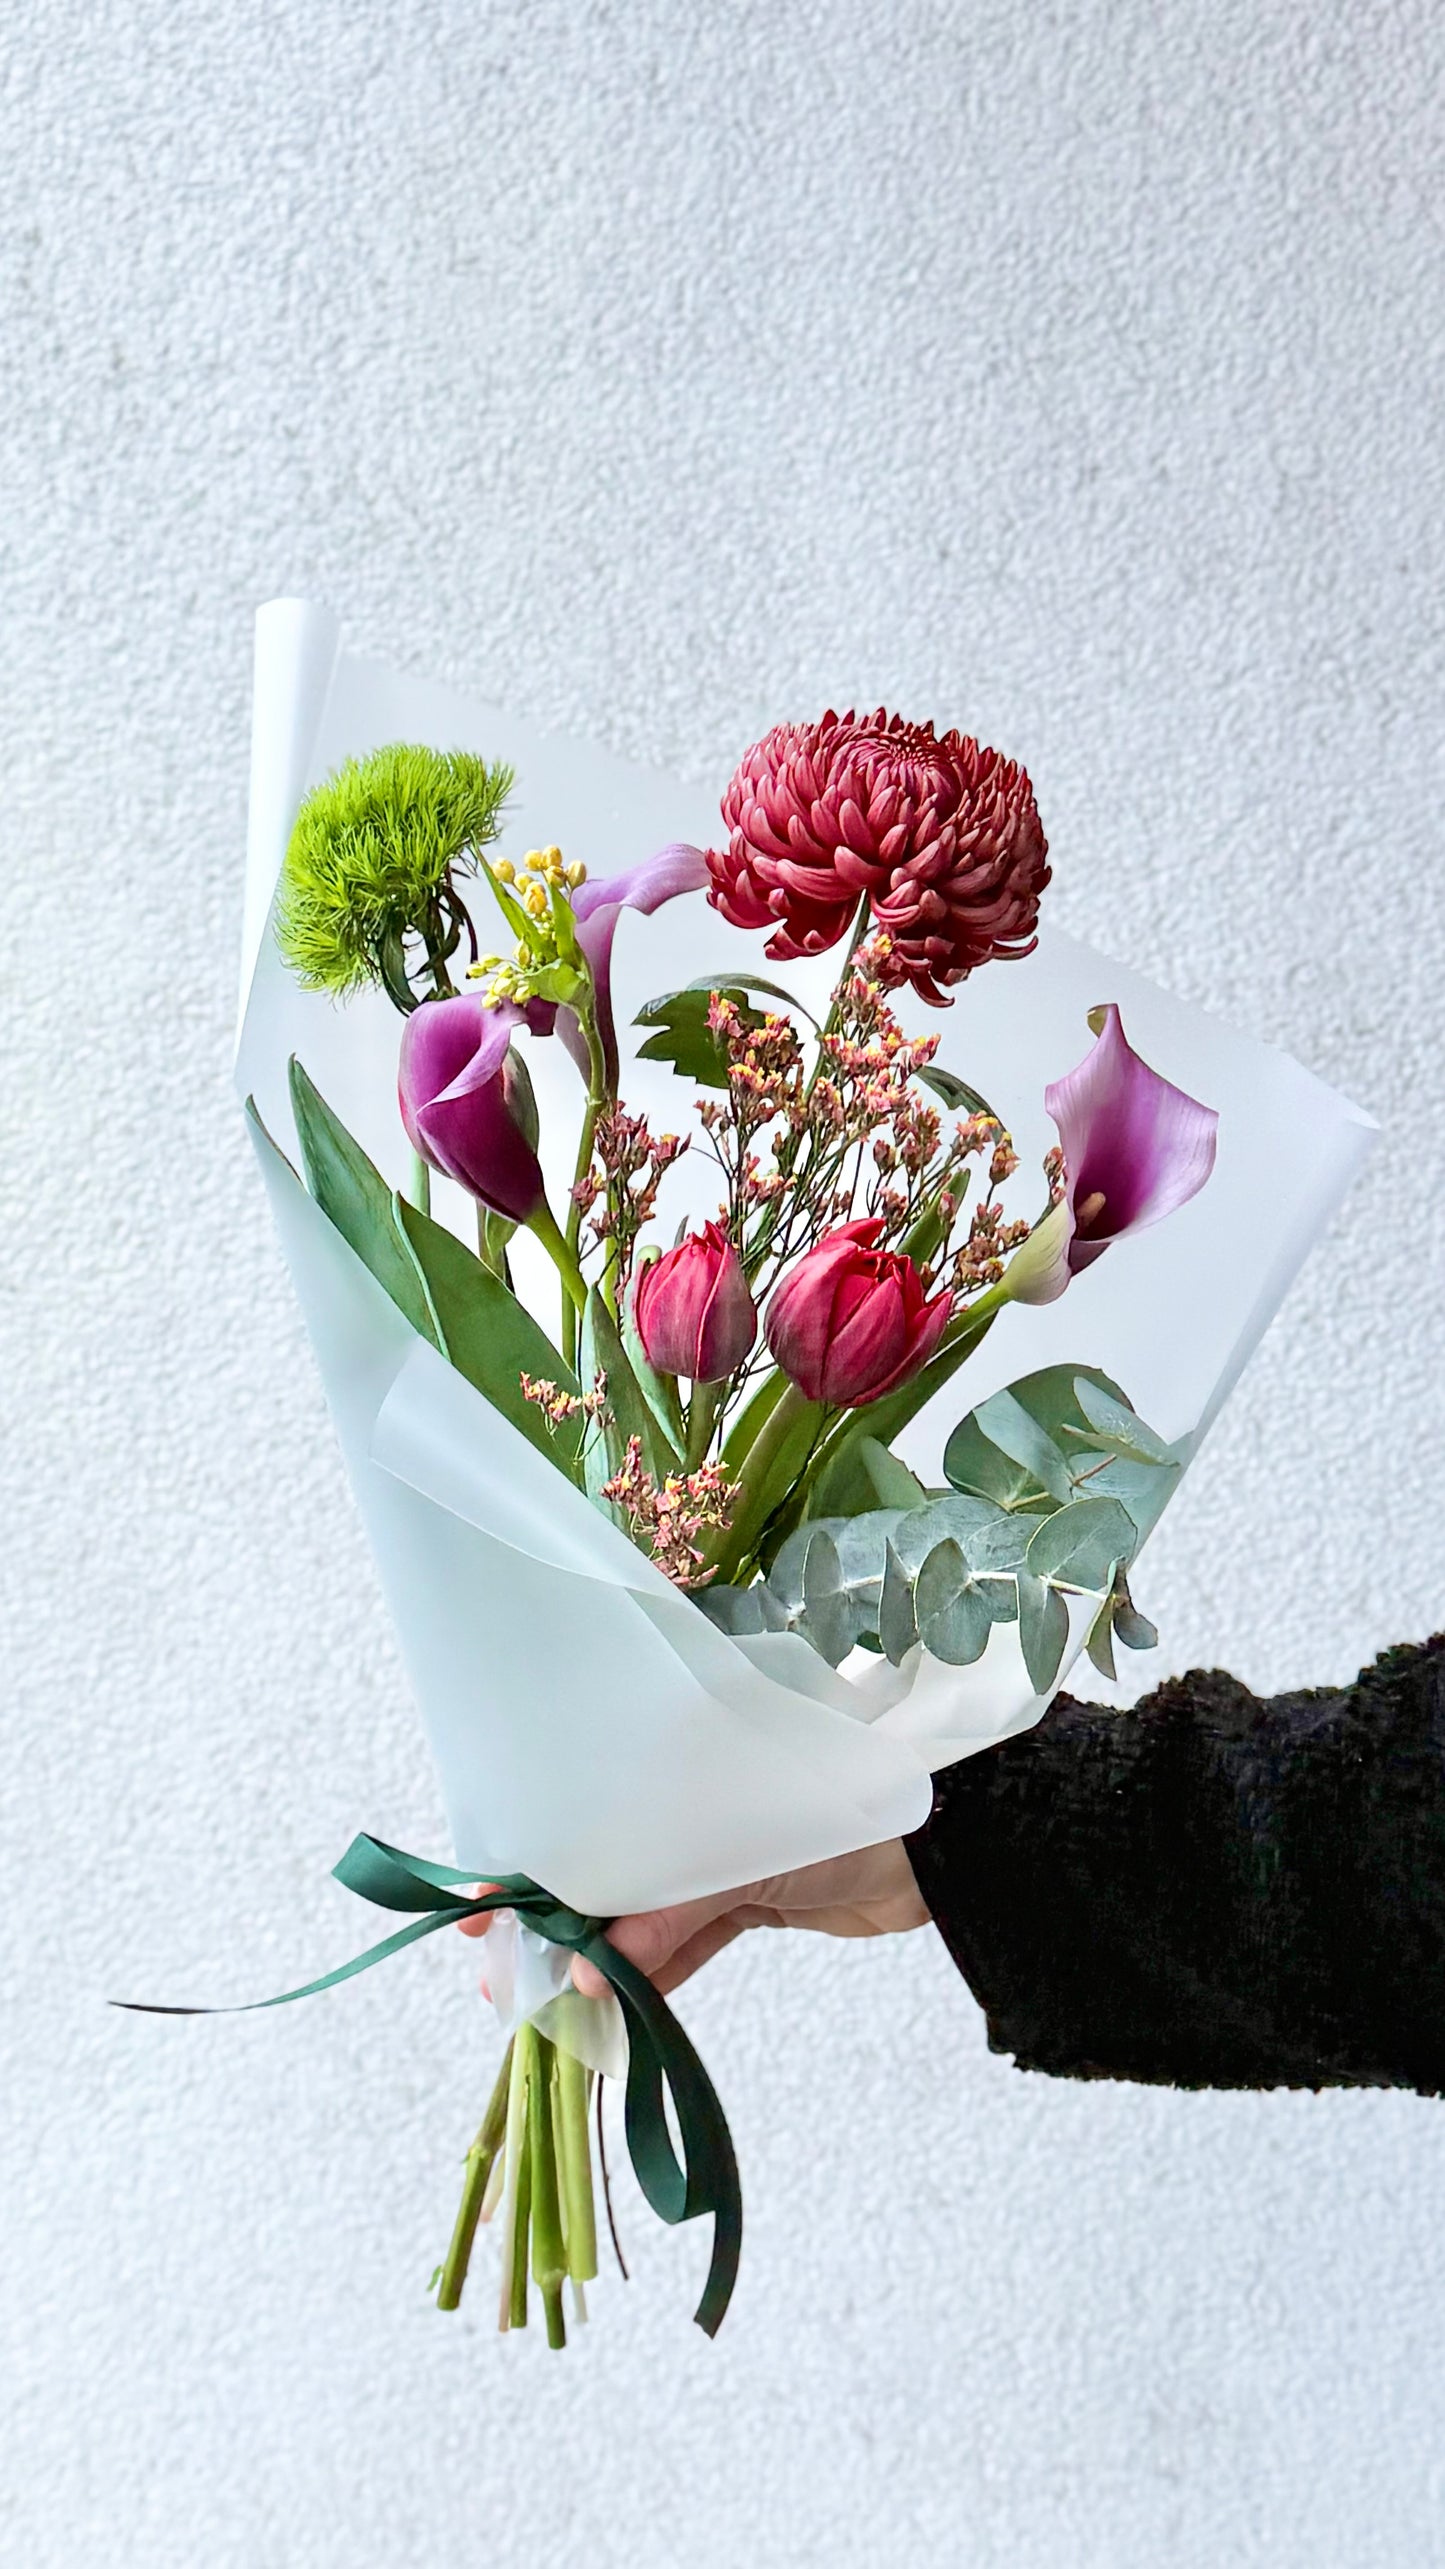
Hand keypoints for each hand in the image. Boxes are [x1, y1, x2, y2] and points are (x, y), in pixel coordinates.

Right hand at [460, 1840, 928, 1999]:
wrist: (955, 1839)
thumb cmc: (848, 1809)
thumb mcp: (747, 1852)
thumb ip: (672, 1912)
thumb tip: (594, 1972)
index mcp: (676, 1756)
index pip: (581, 1803)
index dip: (525, 1857)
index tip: (474, 1909)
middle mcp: (690, 1799)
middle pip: (602, 1865)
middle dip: (549, 1921)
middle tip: (499, 1978)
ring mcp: (721, 1850)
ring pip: (640, 1910)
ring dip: (597, 1959)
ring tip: (546, 2006)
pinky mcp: (755, 1895)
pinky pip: (689, 1939)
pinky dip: (654, 1974)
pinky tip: (614, 2011)